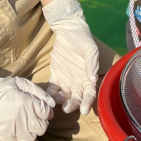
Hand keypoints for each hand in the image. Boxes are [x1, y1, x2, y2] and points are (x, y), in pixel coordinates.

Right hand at [0, 64, 54, 140]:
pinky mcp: (4, 137)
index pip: (47, 113)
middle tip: (34, 116)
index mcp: (27, 103)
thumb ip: (38, 92)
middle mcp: (22, 118)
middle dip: (41, 121)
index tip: (41, 108)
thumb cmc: (0, 88)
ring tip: (26, 123)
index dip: (46, 110)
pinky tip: (17, 129)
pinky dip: (22, 138)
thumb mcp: (20, 83)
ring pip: (33, 137)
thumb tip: (52, 103)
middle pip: (42, 127)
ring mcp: (13, 130)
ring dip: (32, 130)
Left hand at [43, 0, 99, 114]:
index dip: (88, 102)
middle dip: (72, 104)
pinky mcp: (55, 76)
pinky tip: (47, 95)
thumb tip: (93, 79)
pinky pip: (52, 88)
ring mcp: (66, 80)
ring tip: (56, 99)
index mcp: (89, 77)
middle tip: (67, 108)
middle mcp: (78, 82)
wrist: (67, 30)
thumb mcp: (90, 48)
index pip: (90, 93)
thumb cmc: (82, 39)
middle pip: (76, 98)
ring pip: (64, 95)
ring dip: (60, 100)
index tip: (84, 110)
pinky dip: (50, 93)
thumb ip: (91, 63)